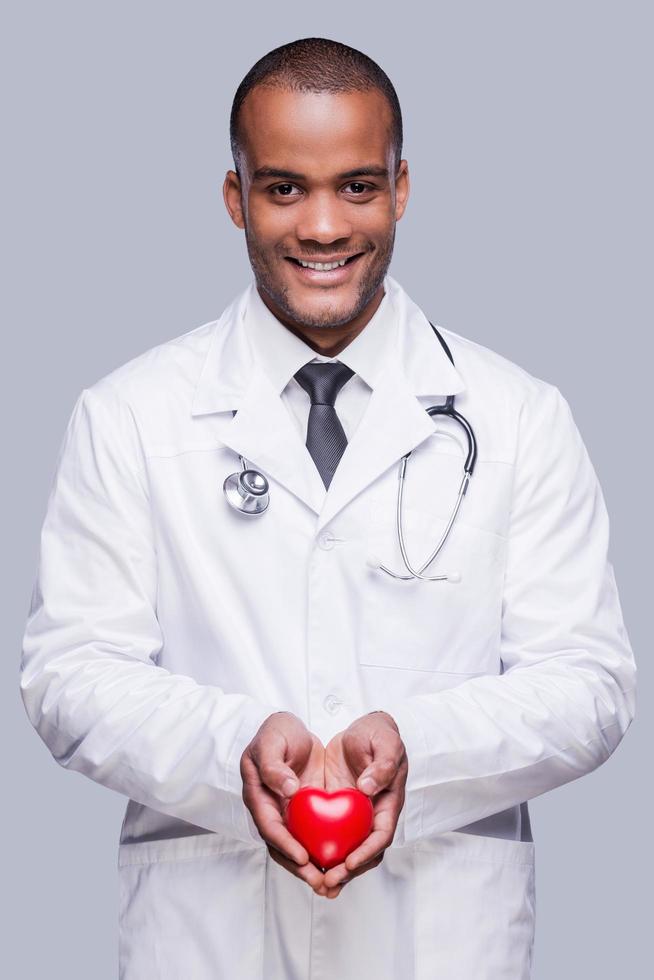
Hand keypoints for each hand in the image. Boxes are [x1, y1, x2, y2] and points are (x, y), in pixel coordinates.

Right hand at [240, 711, 341, 898]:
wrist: (290, 728)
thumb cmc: (277, 731)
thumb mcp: (271, 740)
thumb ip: (274, 765)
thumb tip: (288, 791)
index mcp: (258, 794)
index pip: (269, 826)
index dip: (284, 844)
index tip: (303, 858)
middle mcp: (271, 809)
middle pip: (282, 846)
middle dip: (300, 868)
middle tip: (322, 883)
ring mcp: (287, 814)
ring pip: (297, 847)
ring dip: (312, 868)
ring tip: (332, 885)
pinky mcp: (304, 812)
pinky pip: (313, 837)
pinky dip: (323, 852)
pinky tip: (341, 864)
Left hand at [321, 711, 407, 892]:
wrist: (364, 729)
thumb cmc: (379, 734)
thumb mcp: (386, 743)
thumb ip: (382, 765)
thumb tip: (367, 789)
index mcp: (388, 802)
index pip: (381, 835)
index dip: (367, 851)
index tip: (349, 862)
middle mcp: (373, 815)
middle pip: (364, 852)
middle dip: (347, 871)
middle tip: (327, 882)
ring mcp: (355, 816)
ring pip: (347, 850)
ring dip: (334, 870)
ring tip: (317, 885)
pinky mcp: (338, 811)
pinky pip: (330, 836)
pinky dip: (320, 851)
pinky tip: (304, 862)